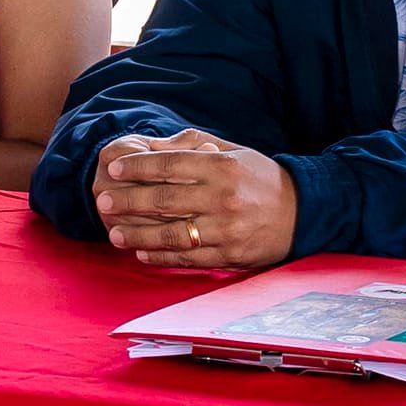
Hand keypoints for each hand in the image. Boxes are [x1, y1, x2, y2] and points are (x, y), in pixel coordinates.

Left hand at [94, 131, 296, 269]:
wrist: (302, 212)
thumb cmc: (258, 177)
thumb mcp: (231, 151)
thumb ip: (190, 147)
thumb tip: (148, 146)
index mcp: (222, 166)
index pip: (170, 165)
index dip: (138, 167)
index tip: (114, 169)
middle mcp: (223, 198)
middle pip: (165, 200)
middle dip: (128, 201)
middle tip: (103, 202)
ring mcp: (227, 230)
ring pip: (172, 234)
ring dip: (138, 234)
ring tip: (114, 233)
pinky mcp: (231, 256)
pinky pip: (188, 259)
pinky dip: (161, 257)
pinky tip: (141, 252)